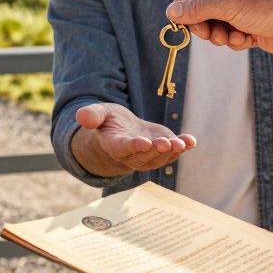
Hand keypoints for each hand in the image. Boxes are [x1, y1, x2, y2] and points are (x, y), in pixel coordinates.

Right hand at [76, 102, 194, 172]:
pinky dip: (183, 147)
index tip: (143, 143)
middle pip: (144, 156)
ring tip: (181, 143)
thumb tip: (81, 116)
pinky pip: (173, 153)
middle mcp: (132, 155)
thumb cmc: (108, 121)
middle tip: (165, 143)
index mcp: (114, 145)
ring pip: (160, 158)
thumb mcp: (99, 113)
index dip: (133, 146)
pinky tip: (191, 141)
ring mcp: (148, 155)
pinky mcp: (162, 150)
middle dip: (156, 150)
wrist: (122, 129)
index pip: (123, 148)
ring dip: (171, 152)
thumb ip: (92, 115)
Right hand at [167, 0, 272, 55]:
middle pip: (205, 6)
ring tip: (228, 38)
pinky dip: (234, 39)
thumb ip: (197, 9)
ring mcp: (245, 6)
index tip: (176, 19)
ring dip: (219, 34)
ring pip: (217, 23)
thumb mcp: (227, 5)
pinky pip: (231, 33)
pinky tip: (245, 39)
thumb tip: (172, 12)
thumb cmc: (268, 6)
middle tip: (204, 34)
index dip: (185, 2)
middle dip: (203, 23)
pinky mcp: (252, 24)